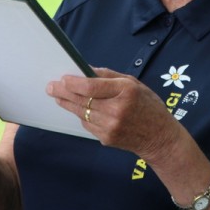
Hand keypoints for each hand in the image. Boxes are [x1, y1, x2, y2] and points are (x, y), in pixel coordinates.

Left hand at [47, 68, 182, 162]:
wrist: (159, 136)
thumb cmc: (148, 105)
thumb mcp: (134, 83)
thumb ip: (109, 76)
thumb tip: (86, 70)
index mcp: (125, 91)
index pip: (91, 86)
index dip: (74, 83)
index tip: (63, 78)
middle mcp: (116, 110)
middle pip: (82, 100)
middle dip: (63, 92)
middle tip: (51, 87)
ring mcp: (110, 126)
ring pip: (82, 113)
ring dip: (68, 104)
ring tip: (58, 96)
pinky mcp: (106, 139)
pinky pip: (88, 124)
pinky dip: (82, 115)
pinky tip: (78, 109)